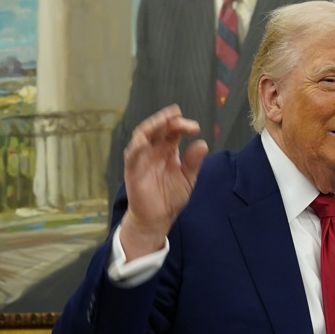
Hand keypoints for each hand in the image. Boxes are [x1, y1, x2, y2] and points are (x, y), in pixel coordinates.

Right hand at [119, 105, 207, 260]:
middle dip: (166, 120)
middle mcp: (153, 151)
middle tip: (177, 114)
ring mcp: (141, 159)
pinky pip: (131, 156)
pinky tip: (143, 141)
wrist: (158, 218)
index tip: (195, 128)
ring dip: (151, 127)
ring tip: (162, 121)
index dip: (182, 125)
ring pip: (141, 136)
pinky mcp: (132, 171)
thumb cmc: (171, 197)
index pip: (173, 131)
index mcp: (167, 150)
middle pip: (157, 129)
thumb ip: (193, 162)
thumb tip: (203, 143)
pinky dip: (135, 147)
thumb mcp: (188, 178)